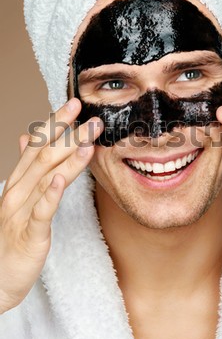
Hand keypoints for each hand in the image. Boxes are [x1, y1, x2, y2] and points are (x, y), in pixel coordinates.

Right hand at [0, 99, 102, 313]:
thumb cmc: (13, 234)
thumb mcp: (19, 195)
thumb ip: (26, 166)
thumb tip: (25, 137)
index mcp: (19, 180)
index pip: (37, 145)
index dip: (55, 123)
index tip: (74, 104)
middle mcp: (18, 190)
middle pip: (44, 156)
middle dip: (69, 135)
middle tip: (92, 118)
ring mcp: (21, 211)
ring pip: (46, 179)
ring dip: (68, 158)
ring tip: (88, 141)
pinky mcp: (30, 234)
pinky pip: (41, 212)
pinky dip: (51, 195)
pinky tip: (61, 180)